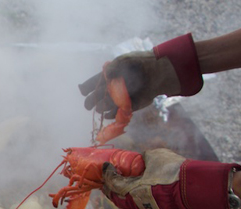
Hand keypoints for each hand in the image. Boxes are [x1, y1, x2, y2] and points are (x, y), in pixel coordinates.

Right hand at [79, 34, 202, 117]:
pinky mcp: (128, 106)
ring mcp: (119, 98)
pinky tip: (110, 113)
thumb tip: (105, 75)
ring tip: (103, 106)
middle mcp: (112, 88)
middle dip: (91, 101)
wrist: (158, 72)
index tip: (84, 91)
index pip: (93, 83)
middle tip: (88, 105)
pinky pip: (116, 114)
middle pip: (96, 97)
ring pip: (104, 106)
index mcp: (108, 77)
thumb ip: (112, 68)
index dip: (86, 88)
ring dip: (101, 107)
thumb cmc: (141, 63)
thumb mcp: (124, 61)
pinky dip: (112, 114)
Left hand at [102, 148, 239, 208]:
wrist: (193, 188)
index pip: (113, 183)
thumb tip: (142, 159)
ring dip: (123, 196)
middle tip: (107, 182)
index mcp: (131, 189)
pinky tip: (139, 194)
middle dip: (110, 190)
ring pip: (129, 204)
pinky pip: (143, 206)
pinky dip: (138, 199)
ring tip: (121, 188)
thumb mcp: (156, 157)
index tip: (106, 167)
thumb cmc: (173, 171)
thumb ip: (145, 158)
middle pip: (116, 198)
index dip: (107, 174)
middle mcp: (136, 203)